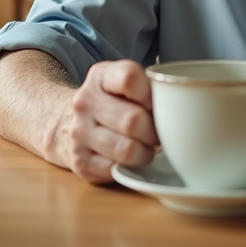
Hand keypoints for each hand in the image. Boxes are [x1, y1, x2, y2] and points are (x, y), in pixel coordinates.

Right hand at [54, 59, 158, 183]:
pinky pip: (117, 170)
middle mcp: (85, 102)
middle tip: (158, 133)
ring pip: (128, 150)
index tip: (159, 104)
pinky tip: (130, 159)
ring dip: (146, 153)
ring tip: (146, 147)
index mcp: (100, 76)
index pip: (130, 78)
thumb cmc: (110, 102)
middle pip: (134, 120)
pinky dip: (130, 168)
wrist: (66, 123)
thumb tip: (178, 108)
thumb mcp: (122, 81)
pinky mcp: (80, 161)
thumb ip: (147, 85)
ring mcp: (79, 133)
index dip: (153, 94)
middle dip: (155, 131)